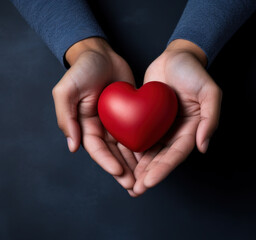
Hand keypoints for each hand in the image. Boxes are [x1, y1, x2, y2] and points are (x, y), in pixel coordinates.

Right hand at [52, 37, 136, 193]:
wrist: (102, 53)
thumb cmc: (82, 70)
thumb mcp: (67, 90)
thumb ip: (65, 117)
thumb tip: (72, 147)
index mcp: (84, 125)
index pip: (97, 149)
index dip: (107, 162)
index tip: (120, 172)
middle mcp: (101, 127)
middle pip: (113, 154)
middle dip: (123, 170)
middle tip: (135, 184)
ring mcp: (116, 122)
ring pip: (126, 147)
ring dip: (135, 163)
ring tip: (145, 177)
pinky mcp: (131, 114)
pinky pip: (138, 132)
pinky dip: (144, 145)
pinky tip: (154, 156)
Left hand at [132, 39, 221, 195]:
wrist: (177, 56)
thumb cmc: (195, 72)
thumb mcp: (210, 92)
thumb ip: (211, 119)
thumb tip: (203, 147)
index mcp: (192, 129)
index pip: (177, 154)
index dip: (163, 169)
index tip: (149, 182)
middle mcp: (177, 132)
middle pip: (162, 158)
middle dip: (149, 175)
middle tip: (135, 190)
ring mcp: (162, 127)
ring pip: (149, 152)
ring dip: (139, 169)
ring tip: (127, 184)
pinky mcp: (148, 118)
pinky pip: (139, 136)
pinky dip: (131, 150)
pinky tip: (120, 160)